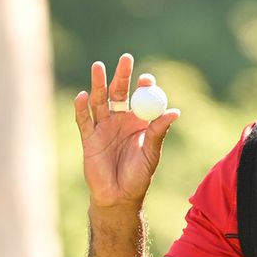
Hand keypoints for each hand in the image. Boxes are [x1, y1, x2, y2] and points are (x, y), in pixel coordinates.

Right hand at [73, 53, 180, 210]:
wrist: (118, 197)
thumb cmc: (138, 177)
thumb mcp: (151, 153)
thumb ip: (158, 132)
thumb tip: (174, 111)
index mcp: (139, 122)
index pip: (141, 98)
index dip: (144, 87)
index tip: (147, 79)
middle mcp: (120, 120)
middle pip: (119, 93)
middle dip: (121, 76)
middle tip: (125, 59)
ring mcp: (103, 128)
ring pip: (99, 101)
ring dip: (98, 84)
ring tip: (98, 66)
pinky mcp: (89, 138)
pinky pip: (84, 120)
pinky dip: (81, 108)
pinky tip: (82, 96)